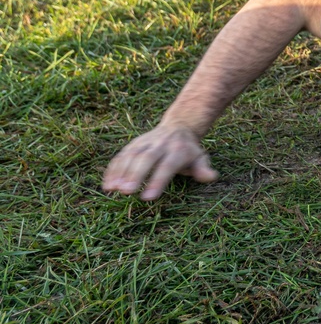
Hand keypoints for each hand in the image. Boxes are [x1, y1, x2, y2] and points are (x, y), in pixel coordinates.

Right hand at [102, 125, 218, 200]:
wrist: (179, 126)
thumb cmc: (189, 151)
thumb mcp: (200, 158)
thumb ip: (203, 169)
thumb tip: (211, 177)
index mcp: (178, 151)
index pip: (167, 166)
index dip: (158, 181)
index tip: (148, 198)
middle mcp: (160, 145)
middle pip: (146, 159)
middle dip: (135, 175)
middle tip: (126, 191)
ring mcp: (145, 143)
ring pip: (130, 155)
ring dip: (119, 172)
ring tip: (112, 189)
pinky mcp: (133, 144)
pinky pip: (121, 155)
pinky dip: (112, 169)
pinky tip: (106, 184)